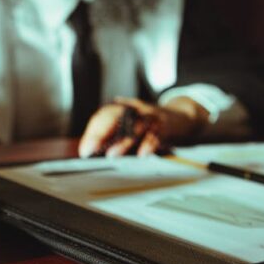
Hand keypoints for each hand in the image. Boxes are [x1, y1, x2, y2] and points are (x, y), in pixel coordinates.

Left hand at [78, 96, 209, 156]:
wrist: (178, 117)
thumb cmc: (147, 124)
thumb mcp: (128, 125)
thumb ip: (110, 135)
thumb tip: (89, 150)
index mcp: (122, 108)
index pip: (103, 117)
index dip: (92, 133)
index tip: (85, 150)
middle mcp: (134, 109)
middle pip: (115, 117)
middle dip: (101, 133)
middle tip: (91, 150)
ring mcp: (149, 116)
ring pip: (134, 126)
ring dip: (123, 141)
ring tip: (112, 155)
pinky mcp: (164, 126)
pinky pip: (155, 134)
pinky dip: (149, 144)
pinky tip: (142, 154)